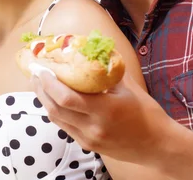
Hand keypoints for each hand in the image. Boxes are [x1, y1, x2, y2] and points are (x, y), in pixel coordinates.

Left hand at [32, 72, 175, 164]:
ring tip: (39, 82)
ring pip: (56, 118)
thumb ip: (107, 69)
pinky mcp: (87, 145)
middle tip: (34, 71)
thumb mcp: (128, 86)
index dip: (48, 82)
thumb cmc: (146, 112)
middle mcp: (92, 127)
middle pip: (55, 108)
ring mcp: (88, 139)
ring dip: (44, 99)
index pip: (65, 97)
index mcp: (104, 110)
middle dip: (40, 89)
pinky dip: (55, 110)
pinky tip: (52, 98)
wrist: (158, 145)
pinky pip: (64, 126)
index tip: (41, 67)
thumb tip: (90, 47)